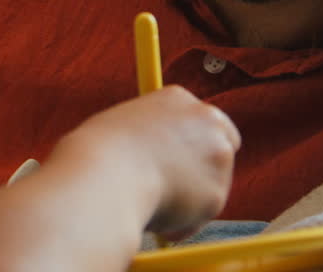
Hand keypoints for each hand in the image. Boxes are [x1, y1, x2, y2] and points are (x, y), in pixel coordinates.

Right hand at [54, 86, 239, 240]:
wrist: (103, 176)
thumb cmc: (96, 154)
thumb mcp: (121, 129)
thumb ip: (147, 136)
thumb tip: (147, 161)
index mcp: (177, 98)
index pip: (199, 117)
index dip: (191, 141)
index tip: (180, 160)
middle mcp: (205, 120)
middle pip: (225, 142)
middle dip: (207, 166)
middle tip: (183, 189)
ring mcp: (216, 156)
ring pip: (212, 184)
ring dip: (191, 198)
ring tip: (150, 207)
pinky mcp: (216, 193)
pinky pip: (200, 216)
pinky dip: (182, 224)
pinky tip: (155, 222)